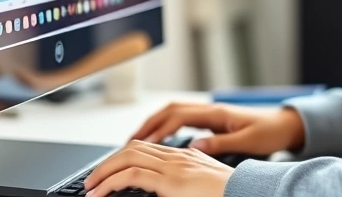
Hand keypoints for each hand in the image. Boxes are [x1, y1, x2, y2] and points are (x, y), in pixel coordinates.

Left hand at [85, 140, 230, 196]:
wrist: (249, 192)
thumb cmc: (230, 193)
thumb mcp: (203, 185)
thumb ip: (184, 183)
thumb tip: (167, 188)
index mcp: (184, 156)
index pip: (145, 148)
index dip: (122, 157)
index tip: (109, 172)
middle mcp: (177, 156)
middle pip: (132, 148)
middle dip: (107, 163)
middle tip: (92, 181)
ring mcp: (174, 166)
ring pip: (127, 158)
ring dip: (103, 172)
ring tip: (91, 188)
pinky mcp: (172, 181)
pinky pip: (132, 175)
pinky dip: (110, 182)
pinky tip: (101, 193)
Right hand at [132, 102, 305, 155]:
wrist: (286, 124)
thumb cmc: (270, 132)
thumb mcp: (247, 141)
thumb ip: (220, 144)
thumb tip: (192, 148)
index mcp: (216, 113)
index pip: (177, 117)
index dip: (157, 130)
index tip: (141, 144)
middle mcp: (210, 110)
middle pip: (170, 111)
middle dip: (148, 124)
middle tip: (128, 142)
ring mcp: (211, 113)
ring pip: (174, 112)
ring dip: (154, 124)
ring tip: (137, 141)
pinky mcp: (213, 120)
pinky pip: (182, 119)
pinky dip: (166, 126)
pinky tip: (160, 140)